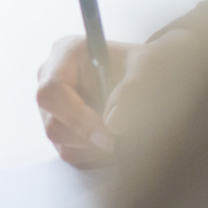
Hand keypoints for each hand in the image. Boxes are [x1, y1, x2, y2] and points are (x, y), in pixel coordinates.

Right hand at [36, 35, 137, 167]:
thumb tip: (113, 124)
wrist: (155, 76)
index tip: (108, 134)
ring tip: (120, 135)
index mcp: (65, 53)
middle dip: (87, 137)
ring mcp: (54, 106)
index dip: (77, 116)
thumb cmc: (148, 65)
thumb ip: (132, 91)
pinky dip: (93, 154)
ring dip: (92, 147)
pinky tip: (113, 139)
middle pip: (52, 122)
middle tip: (118, 141)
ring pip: (60, 141)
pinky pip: (70, 152)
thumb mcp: (148, 68)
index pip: (53, 90)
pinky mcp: (63, 127)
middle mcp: (51, 79)